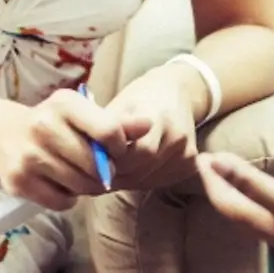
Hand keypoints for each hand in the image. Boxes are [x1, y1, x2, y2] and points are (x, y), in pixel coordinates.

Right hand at [0, 89, 129, 210]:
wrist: (5, 136)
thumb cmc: (56, 125)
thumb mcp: (85, 115)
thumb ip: (119, 123)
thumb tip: (148, 125)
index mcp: (64, 103)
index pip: (108, 130)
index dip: (119, 147)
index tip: (114, 150)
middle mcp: (42, 125)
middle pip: (95, 164)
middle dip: (103, 171)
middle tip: (98, 169)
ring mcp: (28, 155)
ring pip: (79, 185)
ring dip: (86, 186)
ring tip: (78, 174)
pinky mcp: (18, 181)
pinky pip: (62, 202)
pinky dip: (68, 198)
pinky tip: (61, 183)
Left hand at [105, 69, 200, 189]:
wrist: (177, 93)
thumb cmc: (141, 99)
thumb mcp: (119, 105)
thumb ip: (105, 130)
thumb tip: (84, 155)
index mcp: (158, 116)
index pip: (134, 152)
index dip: (110, 160)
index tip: (93, 160)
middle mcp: (176, 135)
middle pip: (140, 168)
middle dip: (115, 172)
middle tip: (98, 170)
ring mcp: (185, 152)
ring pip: (147, 179)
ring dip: (126, 179)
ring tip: (114, 168)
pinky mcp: (189, 164)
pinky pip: (158, 181)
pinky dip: (141, 180)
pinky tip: (134, 168)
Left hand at [197, 152, 273, 270]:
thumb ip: (251, 182)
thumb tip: (217, 162)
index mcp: (260, 221)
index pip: (225, 200)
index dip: (211, 179)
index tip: (201, 158)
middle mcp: (271, 225)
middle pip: (238, 204)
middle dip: (223, 183)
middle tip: (213, 161)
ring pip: (263, 203)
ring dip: (250, 186)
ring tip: (246, 170)